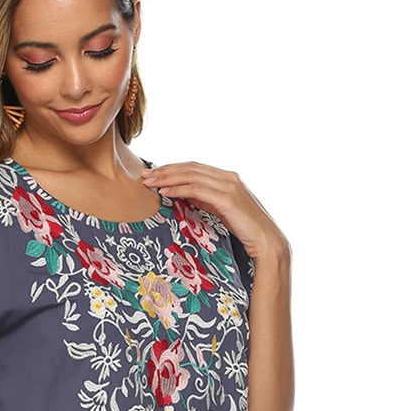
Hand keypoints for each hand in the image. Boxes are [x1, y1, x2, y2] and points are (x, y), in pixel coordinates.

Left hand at [141, 161, 287, 261]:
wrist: (266, 242)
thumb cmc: (244, 229)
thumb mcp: (220, 210)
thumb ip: (205, 199)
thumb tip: (184, 194)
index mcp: (226, 178)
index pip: (193, 167)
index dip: (172, 169)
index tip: (153, 174)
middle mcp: (228, 177)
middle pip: (189, 168)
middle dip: (164, 170)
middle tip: (144, 175)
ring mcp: (228, 186)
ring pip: (191, 175)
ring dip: (167, 177)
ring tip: (149, 182)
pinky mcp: (227, 199)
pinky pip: (196, 190)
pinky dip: (178, 189)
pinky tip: (164, 192)